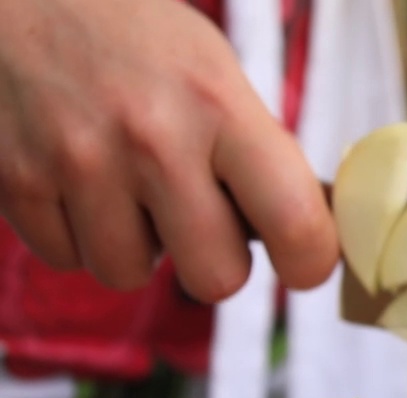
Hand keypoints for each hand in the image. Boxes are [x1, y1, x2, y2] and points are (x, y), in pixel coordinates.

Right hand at [0, 0, 336, 302]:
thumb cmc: (138, 43)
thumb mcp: (216, 76)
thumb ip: (259, 156)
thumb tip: (307, 239)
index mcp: (220, 106)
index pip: (295, 222)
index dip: (308, 261)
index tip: (301, 263)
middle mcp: (153, 138)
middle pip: (215, 278)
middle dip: (212, 260)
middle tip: (199, 220)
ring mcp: (79, 161)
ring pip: (130, 275)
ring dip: (134, 246)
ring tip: (126, 186)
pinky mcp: (16, 180)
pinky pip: (67, 258)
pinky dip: (75, 233)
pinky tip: (77, 179)